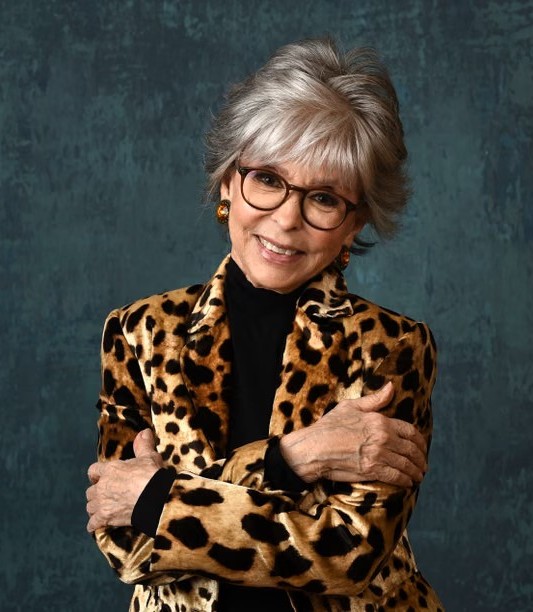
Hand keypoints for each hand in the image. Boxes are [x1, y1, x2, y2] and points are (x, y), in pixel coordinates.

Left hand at [86, 429, 162, 531]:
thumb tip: (145, 432)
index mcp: (110, 469)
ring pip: (90, 506)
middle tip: (105, 495)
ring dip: (95, 508)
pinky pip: (93, 523)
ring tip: (101, 509)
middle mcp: (102, 486)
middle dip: (96, 493)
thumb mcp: (149, 457)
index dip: (97, 474)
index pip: (93, 470)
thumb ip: (143, 445)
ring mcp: (102, 503)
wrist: (155, 498)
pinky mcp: (105, 518)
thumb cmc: (152, 475)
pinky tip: (96, 526)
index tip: (100, 477)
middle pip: (90, 491)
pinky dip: (94, 525)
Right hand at [279, 382, 426, 486]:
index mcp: (381, 421)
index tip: (421, 447)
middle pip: (412, 450)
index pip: (410, 431)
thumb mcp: (351, 406)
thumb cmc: (329, 426)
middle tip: (423, 465)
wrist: (315, 448)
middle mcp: (383, 437)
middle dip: (420, 459)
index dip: (420, 441)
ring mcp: (379, 455)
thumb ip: (374, 399)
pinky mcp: (372, 470)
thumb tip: (391, 386)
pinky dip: (405, 481)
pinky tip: (407, 483)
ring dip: (415, 472)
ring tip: (418, 476)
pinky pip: (396, 477)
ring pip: (406, 465)